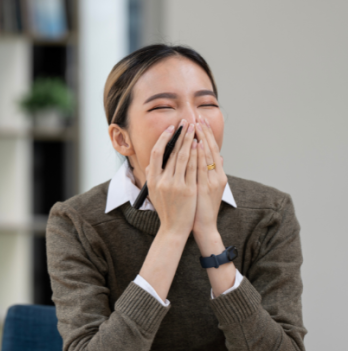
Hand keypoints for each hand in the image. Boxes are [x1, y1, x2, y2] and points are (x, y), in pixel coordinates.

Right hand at [146, 119, 197, 238]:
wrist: (174, 228)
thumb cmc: (166, 210)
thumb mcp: (153, 193)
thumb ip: (151, 177)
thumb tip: (151, 164)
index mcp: (152, 180)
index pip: (156, 154)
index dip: (163, 139)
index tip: (170, 129)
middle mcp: (162, 181)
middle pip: (171, 152)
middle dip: (179, 135)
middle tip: (185, 122)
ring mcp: (175, 185)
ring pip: (183, 157)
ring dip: (189, 140)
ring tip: (194, 128)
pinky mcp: (188, 190)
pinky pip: (193, 168)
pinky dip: (196, 155)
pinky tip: (199, 145)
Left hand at [193, 115, 227, 244]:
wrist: (203, 226)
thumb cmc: (202, 208)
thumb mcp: (211, 188)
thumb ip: (214, 172)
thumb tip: (219, 157)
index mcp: (218, 175)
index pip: (212, 150)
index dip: (207, 136)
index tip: (201, 122)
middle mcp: (217, 176)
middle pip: (211, 150)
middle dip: (205, 133)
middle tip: (198, 118)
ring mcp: (211, 182)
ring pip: (207, 156)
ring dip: (201, 140)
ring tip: (196, 126)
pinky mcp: (204, 188)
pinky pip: (201, 168)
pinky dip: (199, 156)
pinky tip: (196, 145)